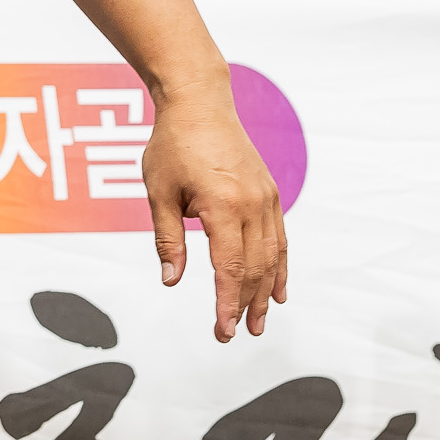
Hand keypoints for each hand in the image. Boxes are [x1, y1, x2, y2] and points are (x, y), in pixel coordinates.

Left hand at [141, 84, 286, 340]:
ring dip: (266, 293)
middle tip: (237, 334)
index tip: (223, 329)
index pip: (229, 268)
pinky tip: (277, 291)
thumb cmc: (171, 146)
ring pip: (272, 257)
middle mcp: (253, 205)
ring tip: (259, 322)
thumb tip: (171, 281)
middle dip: (247, 305)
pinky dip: (280, 267)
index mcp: (223, 206)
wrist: (199, 104)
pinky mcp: (271, 194)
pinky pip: (280, 239)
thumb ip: (168, 240)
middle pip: (255, 268)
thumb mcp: (159, 193)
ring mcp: (267, 200)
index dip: (227, 303)